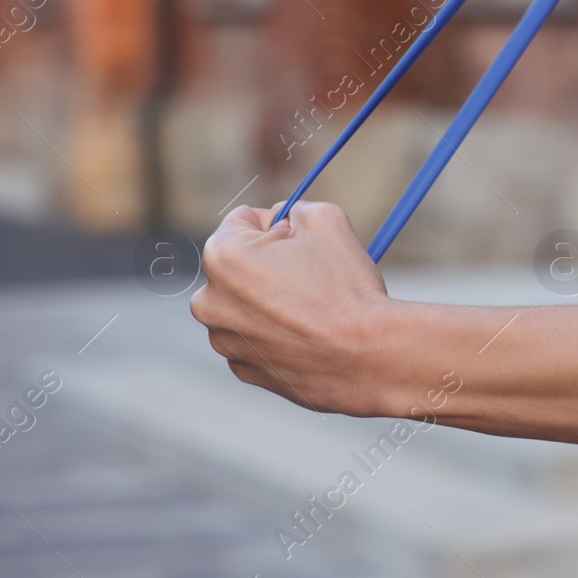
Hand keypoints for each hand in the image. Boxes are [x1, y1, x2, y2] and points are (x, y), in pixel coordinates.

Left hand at [190, 201, 394, 415]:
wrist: (368, 356)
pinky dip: (277, 334)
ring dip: (272, 300)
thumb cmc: (346, 288)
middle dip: (269, 264)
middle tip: (311, 274)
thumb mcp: (327, 220)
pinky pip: (256, 339)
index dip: (278, 225)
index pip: (243, 220)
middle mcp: (209, 301)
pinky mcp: (244, 370)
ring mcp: (224, 341)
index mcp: (222, 257)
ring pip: (247, 305)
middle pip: (239, 265)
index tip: (302, 241)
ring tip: (314, 308)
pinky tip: (309, 334)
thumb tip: (285, 218)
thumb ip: (295, 208)